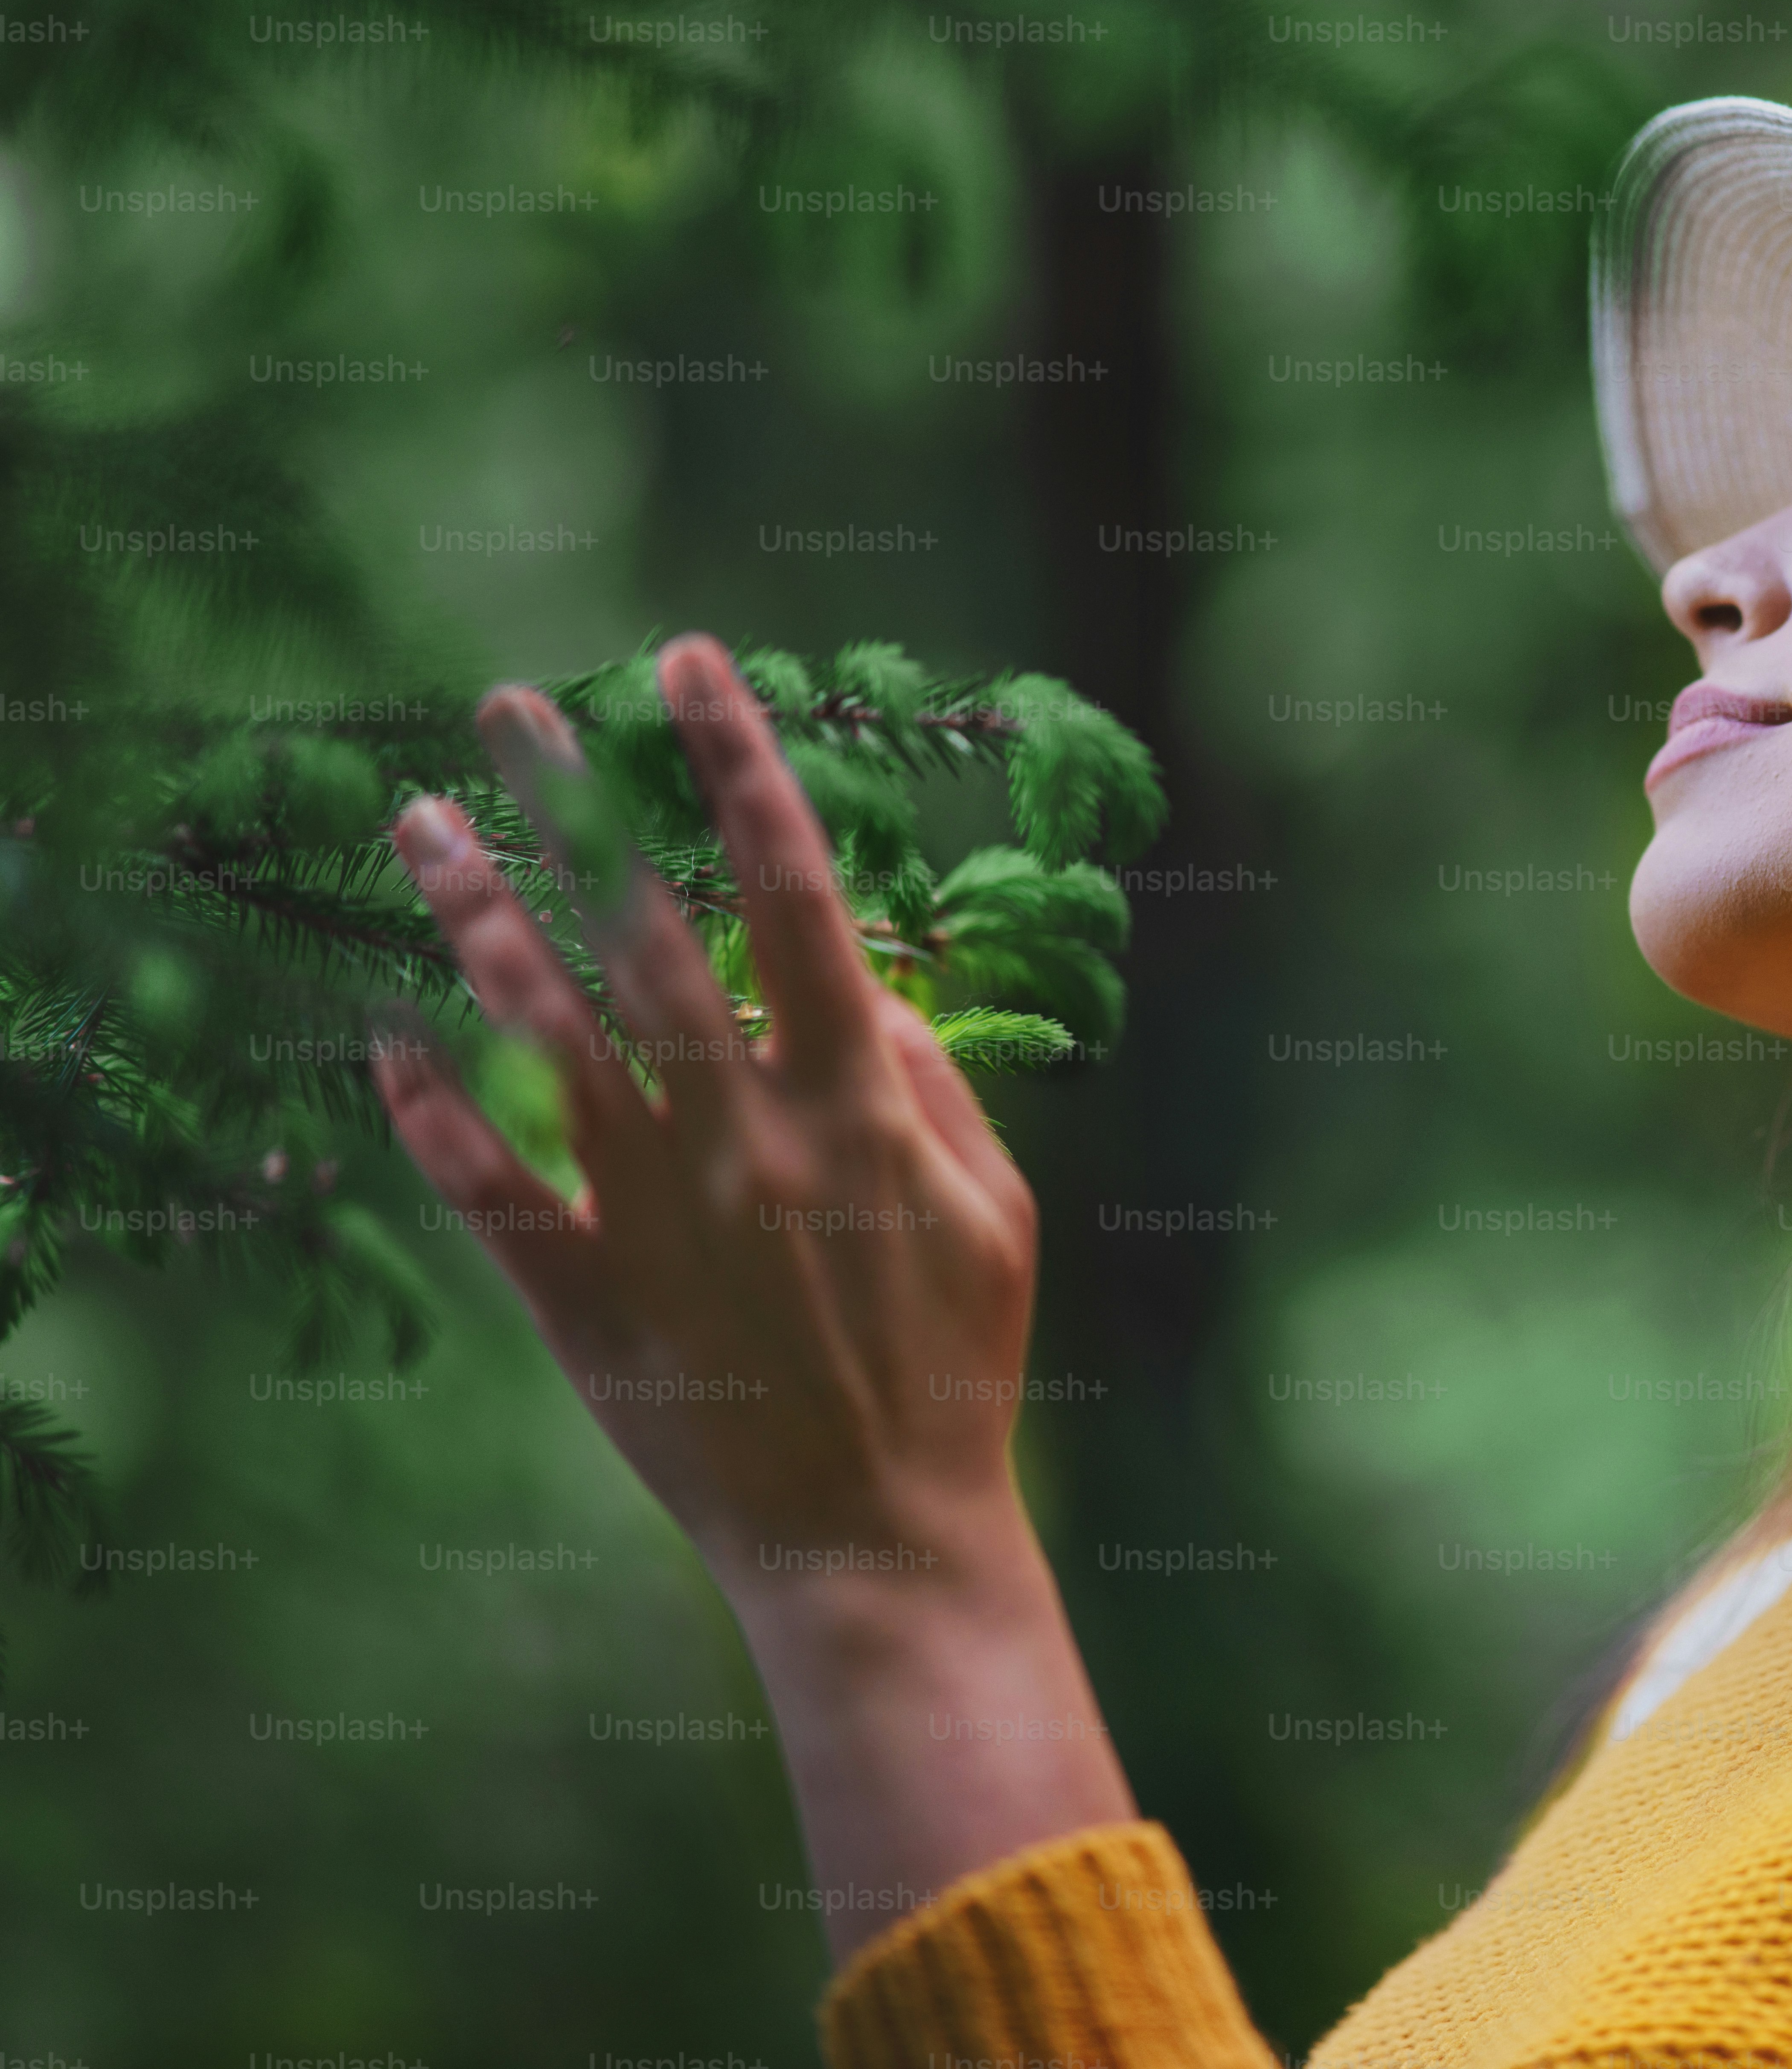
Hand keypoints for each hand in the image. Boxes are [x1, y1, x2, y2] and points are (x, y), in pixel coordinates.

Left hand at [375, 633, 1132, 1956]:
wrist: (879, 1540)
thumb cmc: (953, 1369)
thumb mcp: (996, 1214)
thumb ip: (930, 1086)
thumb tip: (861, 981)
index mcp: (856, 1106)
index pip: (795, 894)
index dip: (738, 767)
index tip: (686, 664)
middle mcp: (751, 1140)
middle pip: (645, 935)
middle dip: (576, 804)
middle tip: (507, 705)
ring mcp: (662, 1218)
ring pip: (546, 1037)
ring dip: (478, 918)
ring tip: (419, 826)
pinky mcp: (590, 1300)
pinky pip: (488, 1188)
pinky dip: (429, 1112)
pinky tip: (381, 1041)